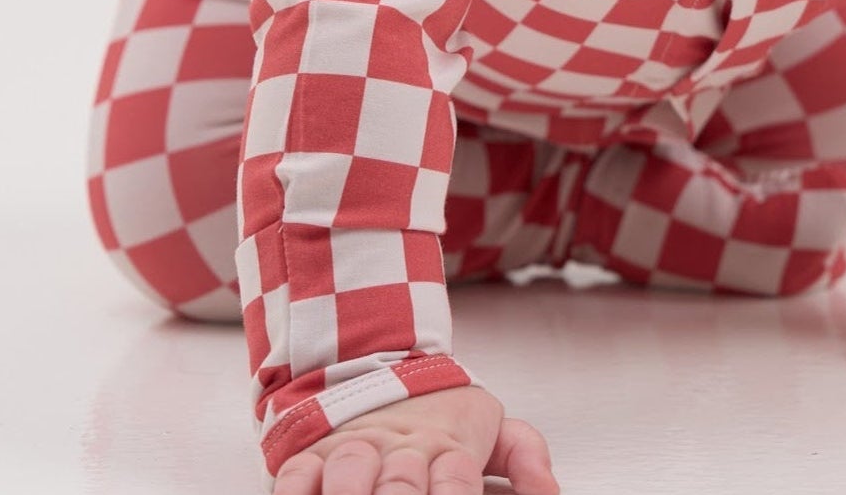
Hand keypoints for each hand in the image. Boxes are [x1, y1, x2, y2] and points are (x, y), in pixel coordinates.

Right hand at [271, 385, 558, 493]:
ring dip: (350, 494)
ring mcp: (353, 450)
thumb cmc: (438, 414)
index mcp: (447, 443)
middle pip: (400, 485)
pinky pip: (296, 476)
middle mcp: (399, 448)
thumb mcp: (491, 426)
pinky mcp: (311, 456)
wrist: (374, 365)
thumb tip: (549, 491)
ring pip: (348, 473)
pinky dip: (297, 494)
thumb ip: (525, 454)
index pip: (456, 478)